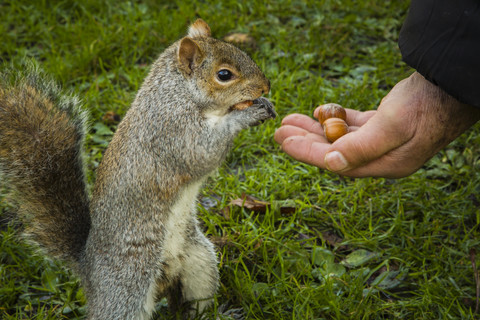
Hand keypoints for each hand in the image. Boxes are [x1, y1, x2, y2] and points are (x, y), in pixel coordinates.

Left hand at [274, 72, 479, 177]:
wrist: (451, 86)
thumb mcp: (393, 126)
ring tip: (290, 120)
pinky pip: (351, 125)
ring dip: (315, 128)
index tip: (283, 142)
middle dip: (305, 141)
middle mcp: (381, 156)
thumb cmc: (426, 106)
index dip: (307, 153)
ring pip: (339, 137)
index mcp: (384, 163)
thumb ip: (362, 147)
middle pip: (333, 151)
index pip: (336, 163)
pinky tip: (318, 113)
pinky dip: (334, 119)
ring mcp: (382, 140)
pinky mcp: (383, 124)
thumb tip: (331, 163)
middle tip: (279, 131)